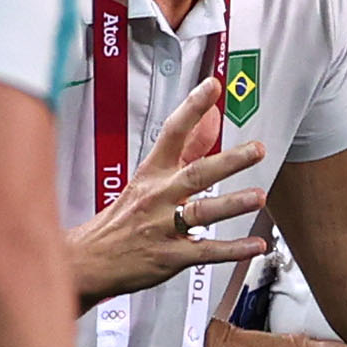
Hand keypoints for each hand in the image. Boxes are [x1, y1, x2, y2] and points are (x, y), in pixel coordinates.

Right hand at [73, 105, 272, 304]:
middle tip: (256, 150)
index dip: (192, 107)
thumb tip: (209, 121)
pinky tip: (256, 245)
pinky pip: (206, 251)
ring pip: (201, 213)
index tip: (212, 87)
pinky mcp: (170, 257)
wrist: (88, 260)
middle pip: (195, 174)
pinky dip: (233, 249)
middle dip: (228, 161)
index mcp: (151, 174)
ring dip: (232, 204)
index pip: (172, 133)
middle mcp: (158, 197)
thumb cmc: (121, 219)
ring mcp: (164, 227)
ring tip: (258, 197)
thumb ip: (185, 152)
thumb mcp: (148, 179)